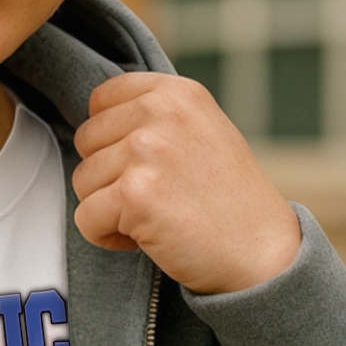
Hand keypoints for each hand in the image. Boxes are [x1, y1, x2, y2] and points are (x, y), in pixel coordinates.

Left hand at [71, 74, 300, 295]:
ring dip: (109, 208)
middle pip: (87, 141)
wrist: (263, 253)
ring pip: (82, 180)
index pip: (102, 99)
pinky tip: (146, 238)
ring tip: (155, 216)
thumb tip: (97, 119)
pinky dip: (106, 237)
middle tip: (155, 197)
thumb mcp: (202, 132)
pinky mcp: (136, 194)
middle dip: (108, 176)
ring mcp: (147, 151)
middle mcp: (162, 112)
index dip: (110, 139)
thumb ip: (157, 116)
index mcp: (177, 93)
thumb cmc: (230, 201)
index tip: (143, 166)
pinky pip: (86, 218)